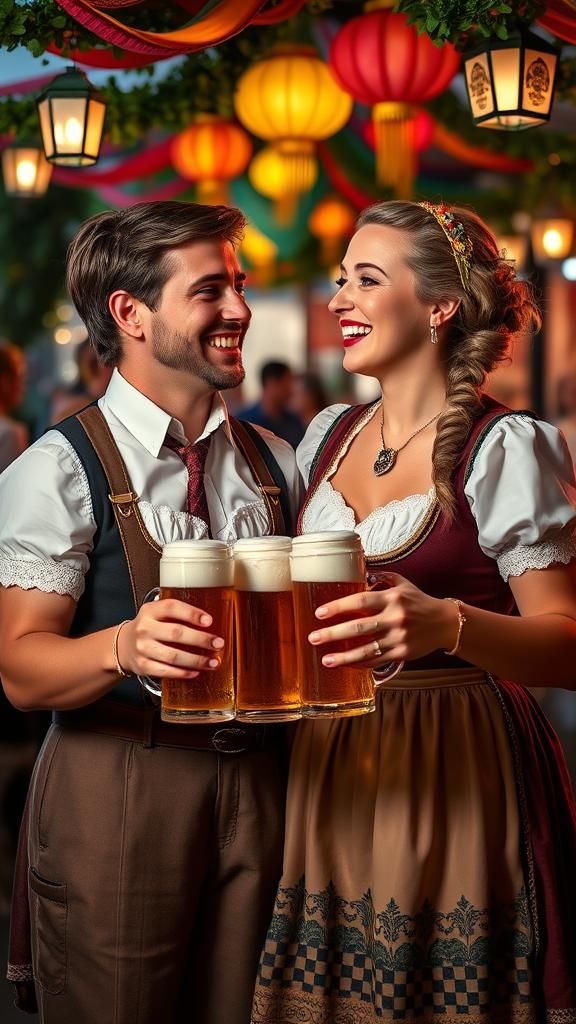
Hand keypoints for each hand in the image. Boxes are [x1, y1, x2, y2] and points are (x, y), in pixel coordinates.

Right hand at [116, 599, 224, 679]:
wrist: (123, 645)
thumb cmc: (149, 628)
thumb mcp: (157, 614)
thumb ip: (178, 615)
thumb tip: (210, 623)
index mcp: (150, 611)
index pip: (172, 608)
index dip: (192, 614)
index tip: (209, 621)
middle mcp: (144, 628)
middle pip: (176, 633)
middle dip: (201, 639)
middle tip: (218, 643)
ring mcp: (142, 648)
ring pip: (173, 656)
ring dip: (196, 660)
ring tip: (213, 662)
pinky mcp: (143, 666)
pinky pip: (166, 671)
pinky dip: (183, 673)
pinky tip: (196, 672)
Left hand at [308, 573, 457, 668]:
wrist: (445, 623)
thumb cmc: (418, 601)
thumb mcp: (401, 583)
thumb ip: (379, 577)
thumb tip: (355, 571)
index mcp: (392, 597)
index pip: (360, 600)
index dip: (338, 607)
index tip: (319, 613)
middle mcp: (395, 618)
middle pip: (359, 627)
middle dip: (333, 634)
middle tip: (313, 638)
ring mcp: (399, 638)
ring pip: (366, 649)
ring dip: (344, 657)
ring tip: (326, 660)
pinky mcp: (403, 653)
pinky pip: (377, 660)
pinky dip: (360, 664)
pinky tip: (346, 665)